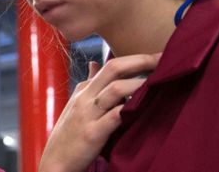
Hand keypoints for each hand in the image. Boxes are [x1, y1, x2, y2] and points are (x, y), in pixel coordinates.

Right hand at [38, 53, 159, 171]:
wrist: (55, 162)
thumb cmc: (69, 134)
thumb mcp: (76, 105)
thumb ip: (89, 84)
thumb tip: (95, 63)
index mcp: (83, 90)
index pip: (111, 66)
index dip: (135, 59)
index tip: (156, 57)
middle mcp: (85, 98)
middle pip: (114, 68)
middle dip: (141, 61)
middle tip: (163, 59)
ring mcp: (88, 115)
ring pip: (116, 89)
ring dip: (140, 83)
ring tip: (160, 81)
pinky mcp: (93, 133)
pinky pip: (115, 116)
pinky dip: (131, 109)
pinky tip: (146, 106)